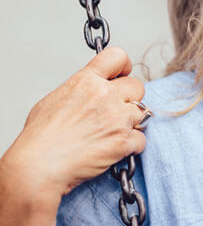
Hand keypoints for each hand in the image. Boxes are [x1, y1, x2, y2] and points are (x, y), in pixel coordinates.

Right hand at [0, 47, 147, 208]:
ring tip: (113, 132)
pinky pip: (141, 139)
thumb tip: (92, 88)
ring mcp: (117, 118)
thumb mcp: (55, 98)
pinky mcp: (123, 141)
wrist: (37, 168)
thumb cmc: (40, 138)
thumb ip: (81, 88)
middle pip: (137, 86)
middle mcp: (105, 95)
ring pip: (143, 112)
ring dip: (132, 122)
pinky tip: (115, 149)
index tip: (122, 75)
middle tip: (116, 112)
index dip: (123, 66)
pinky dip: (132, 146)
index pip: (117, 56)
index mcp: (86, 81)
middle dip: (130, 98)